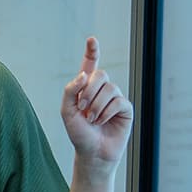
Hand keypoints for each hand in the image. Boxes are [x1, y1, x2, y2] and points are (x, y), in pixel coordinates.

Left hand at [61, 36, 132, 165]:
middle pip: (100, 74)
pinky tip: (102, 122)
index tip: (91, 39)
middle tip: (82, 107)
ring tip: (92, 119)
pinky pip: (118, 101)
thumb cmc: (78, 133)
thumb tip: (85, 74)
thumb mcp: (66, 111)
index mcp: (86, 87)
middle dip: (89, 90)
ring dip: (97, 105)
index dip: (92, 51)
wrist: (91, 153)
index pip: (90, 64)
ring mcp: (115, 98)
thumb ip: (70, 90)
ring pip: (110, 88)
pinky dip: (106, 112)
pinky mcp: (125, 109)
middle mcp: (102, 90)